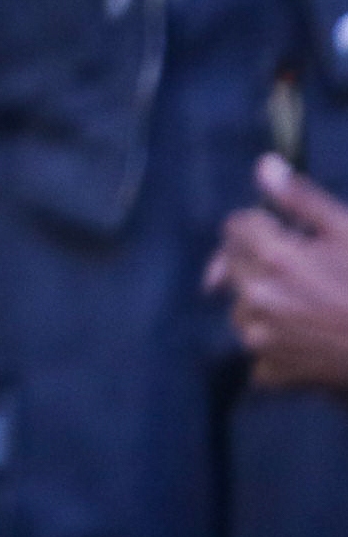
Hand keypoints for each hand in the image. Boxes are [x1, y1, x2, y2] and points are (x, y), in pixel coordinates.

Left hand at [207, 154, 347, 389]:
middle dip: (257, 262)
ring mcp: (260, 337)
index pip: (235, 226)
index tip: (285, 234)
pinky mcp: (271, 371)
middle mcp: (257, 296)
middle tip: (299, 271)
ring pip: (240, 307)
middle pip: (232, 265)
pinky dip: (274, 345)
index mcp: (273, 257)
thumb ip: (302, 200)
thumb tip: (264, 165)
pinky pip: (257, 349)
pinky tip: (305, 339)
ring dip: (261, 303)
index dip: (259, 226)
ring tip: (304, 306)